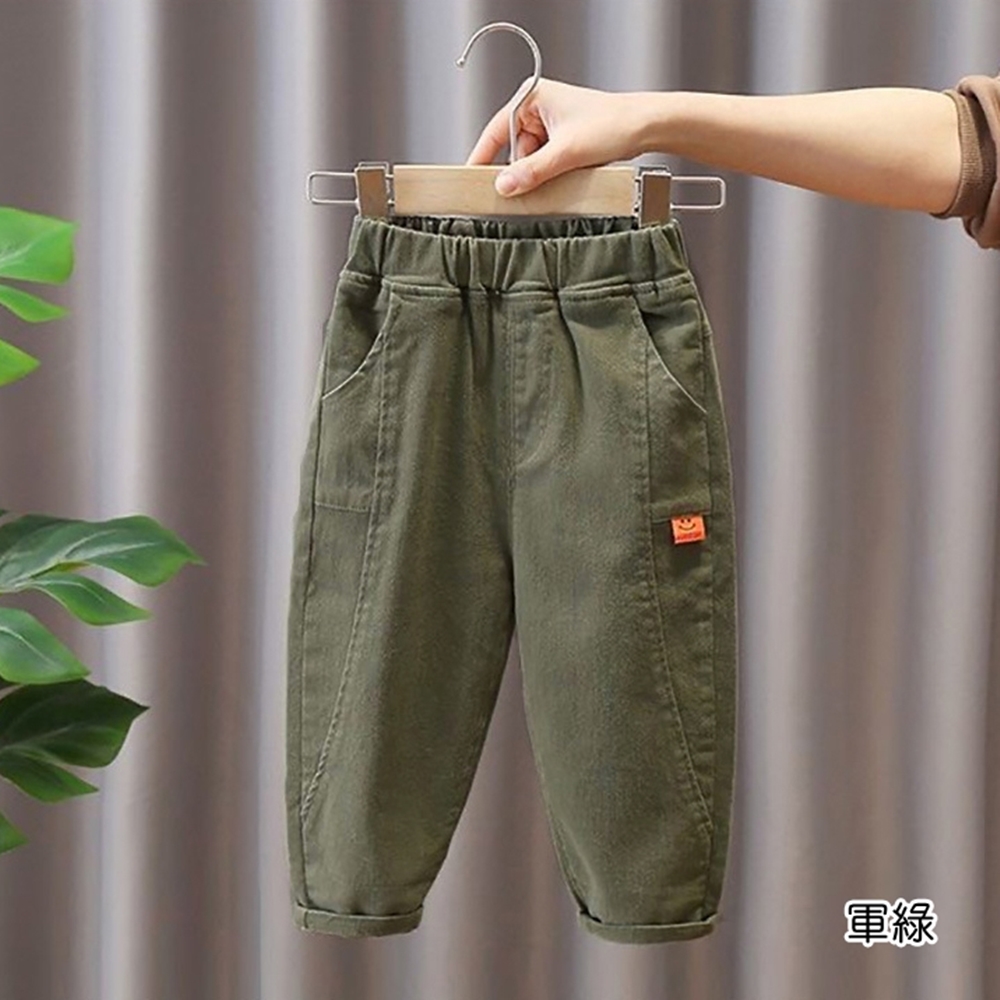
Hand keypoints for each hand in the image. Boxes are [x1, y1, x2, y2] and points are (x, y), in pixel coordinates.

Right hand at [464, 77, 643, 196]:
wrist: (645, 128)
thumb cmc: (612, 125)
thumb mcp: (566, 153)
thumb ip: (532, 172)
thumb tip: (504, 186)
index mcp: (531, 97)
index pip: (495, 131)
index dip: (483, 157)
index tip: (470, 179)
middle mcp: (538, 108)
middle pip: (514, 151)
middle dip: (524, 171)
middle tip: (534, 186)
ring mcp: (550, 125)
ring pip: (531, 160)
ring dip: (541, 174)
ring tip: (562, 174)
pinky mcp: (562, 140)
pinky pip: (545, 163)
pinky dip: (551, 174)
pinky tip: (565, 175)